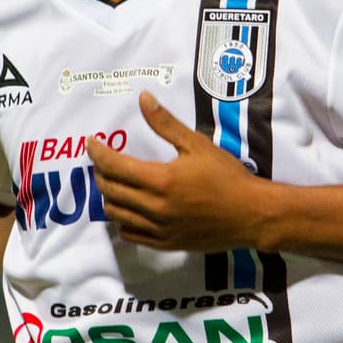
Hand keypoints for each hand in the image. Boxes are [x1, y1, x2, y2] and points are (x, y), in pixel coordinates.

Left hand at [87, 91, 269, 251]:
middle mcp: (155, 208)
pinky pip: (132, 235)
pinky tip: (128, 209)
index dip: (98, 153)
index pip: (115, 166)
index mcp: (161, 180)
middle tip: (101, 161)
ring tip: (112, 183)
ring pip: (117, 215)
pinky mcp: (166, 243)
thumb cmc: (227, 177)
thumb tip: (143, 99)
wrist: (251, 215)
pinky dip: (123, 221)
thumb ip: (166, 124)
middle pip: (111, 191)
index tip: (91, 142)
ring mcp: (159, 229)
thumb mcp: (197, 145)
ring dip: (108, 197)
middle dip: (100, 173)